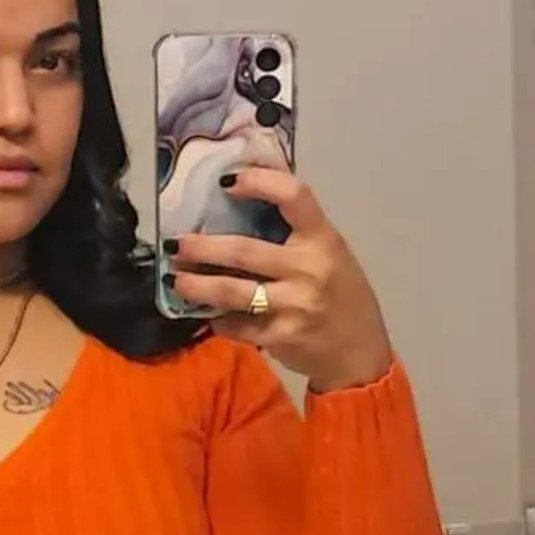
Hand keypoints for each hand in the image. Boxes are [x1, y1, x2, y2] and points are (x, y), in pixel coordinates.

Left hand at [163, 168, 393, 391]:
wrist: (360, 353)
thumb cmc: (342, 295)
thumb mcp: (330, 254)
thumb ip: (295, 231)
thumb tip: (240, 200)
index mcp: (323, 239)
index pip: (293, 196)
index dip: (258, 181)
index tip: (226, 181)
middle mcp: (309, 269)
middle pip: (243, 250)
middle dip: (201, 248)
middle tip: (174, 243)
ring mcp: (294, 305)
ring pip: (232, 291)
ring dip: (196, 285)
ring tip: (175, 280)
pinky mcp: (280, 337)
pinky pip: (237, 325)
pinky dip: (218, 319)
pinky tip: (207, 313)